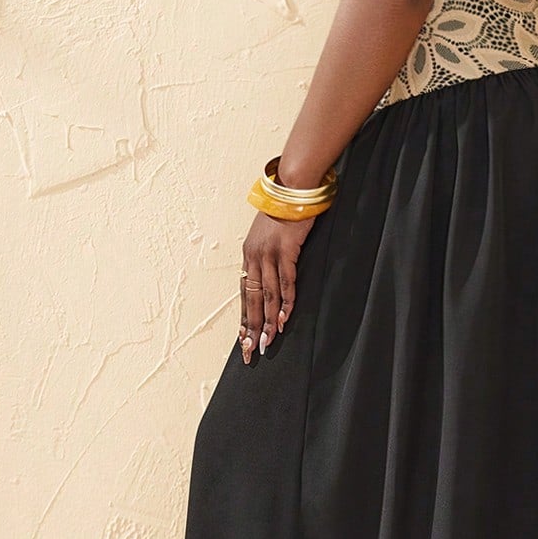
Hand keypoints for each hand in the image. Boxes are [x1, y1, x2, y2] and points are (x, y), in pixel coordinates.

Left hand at [240, 209, 315, 363]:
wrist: (293, 188)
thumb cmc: (285, 210)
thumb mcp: (271, 235)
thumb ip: (269, 255)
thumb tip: (273, 275)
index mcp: (249, 254)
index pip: (245, 292)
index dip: (245, 317)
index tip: (244, 338)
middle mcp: (254, 256)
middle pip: (252, 299)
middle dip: (252, 327)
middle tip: (252, 350)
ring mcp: (269, 254)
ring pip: (267, 295)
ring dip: (268, 321)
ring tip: (269, 341)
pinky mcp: (286, 250)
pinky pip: (285, 282)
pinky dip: (285, 302)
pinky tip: (284, 318)